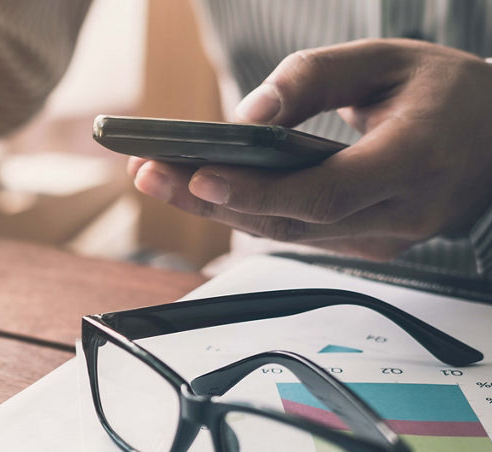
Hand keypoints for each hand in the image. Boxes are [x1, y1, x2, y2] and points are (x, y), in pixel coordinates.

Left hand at [128, 39, 491, 260]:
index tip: (199, 173)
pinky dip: (248, 211)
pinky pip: (299, 234)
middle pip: (291, 222)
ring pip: (287, 235)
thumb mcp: (385, 59)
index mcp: (416, 160)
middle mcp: (402, 212)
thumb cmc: (445, 93)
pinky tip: (201, 188)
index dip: (257, 190)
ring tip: (159, 176)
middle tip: (150, 172)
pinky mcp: (369, 246)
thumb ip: (313, 79)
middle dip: (210, 199)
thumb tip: (246, 117)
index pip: (324, 192)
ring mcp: (386, 239)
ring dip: (216, 208)